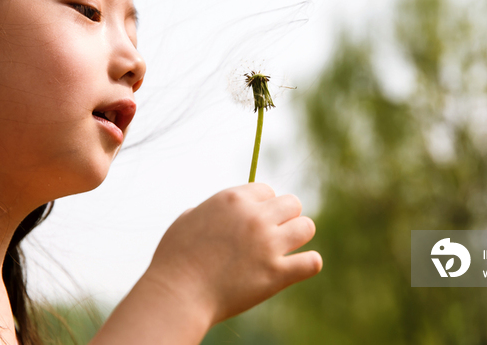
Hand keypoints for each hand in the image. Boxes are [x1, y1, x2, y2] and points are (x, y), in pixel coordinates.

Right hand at [142, 183, 321, 325]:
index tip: (254, 221)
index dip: (262, 206)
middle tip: (273, 234)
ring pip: (306, 227)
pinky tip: (297, 267)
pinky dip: (308, 264)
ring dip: (298, 237)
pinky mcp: (276, 274)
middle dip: (284, 218)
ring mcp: (268, 245)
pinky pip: (312, 262)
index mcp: (233, 199)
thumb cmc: (175, 260)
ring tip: (285, 249)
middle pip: (292, 204)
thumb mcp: (186, 220)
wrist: (177, 295)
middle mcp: (254, 217)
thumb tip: (213, 210)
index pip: (267, 190)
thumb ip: (206, 210)